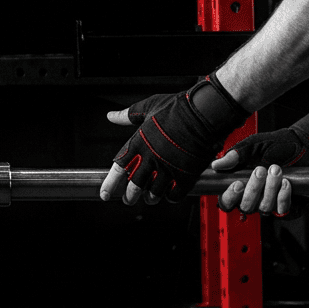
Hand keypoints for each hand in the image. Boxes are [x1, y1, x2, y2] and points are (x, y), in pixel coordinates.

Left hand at [101, 75, 249, 204]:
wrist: (204, 113)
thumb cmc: (177, 108)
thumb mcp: (147, 107)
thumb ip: (127, 116)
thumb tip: (111, 116)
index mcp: (138, 144)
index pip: (118, 168)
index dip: (110, 184)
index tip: (104, 194)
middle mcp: (151, 159)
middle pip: (134, 186)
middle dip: (129, 196)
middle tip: (128, 200)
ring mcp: (168, 168)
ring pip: (154, 193)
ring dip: (150, 198)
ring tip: (149, 198)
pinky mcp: (186, 175)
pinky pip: (175, 194)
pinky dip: (170, 197)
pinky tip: (169, 195)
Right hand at [207, 108, 308, 217]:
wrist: (304, 147)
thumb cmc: (277, 145)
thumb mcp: (252, 146)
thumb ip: (234, 155)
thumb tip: (216, 165)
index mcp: (240, 184)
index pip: (226, 202)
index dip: (230, 197)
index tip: (238, 184)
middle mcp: (254, 197)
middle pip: (245, 207)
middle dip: (253, 189)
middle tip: (261, 170)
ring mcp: (270, 203)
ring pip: (264, 208)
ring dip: (270, 189)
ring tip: (277, 170)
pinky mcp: (288, 206)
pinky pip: (282, 210)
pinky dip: (283, 196)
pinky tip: (286, 182)